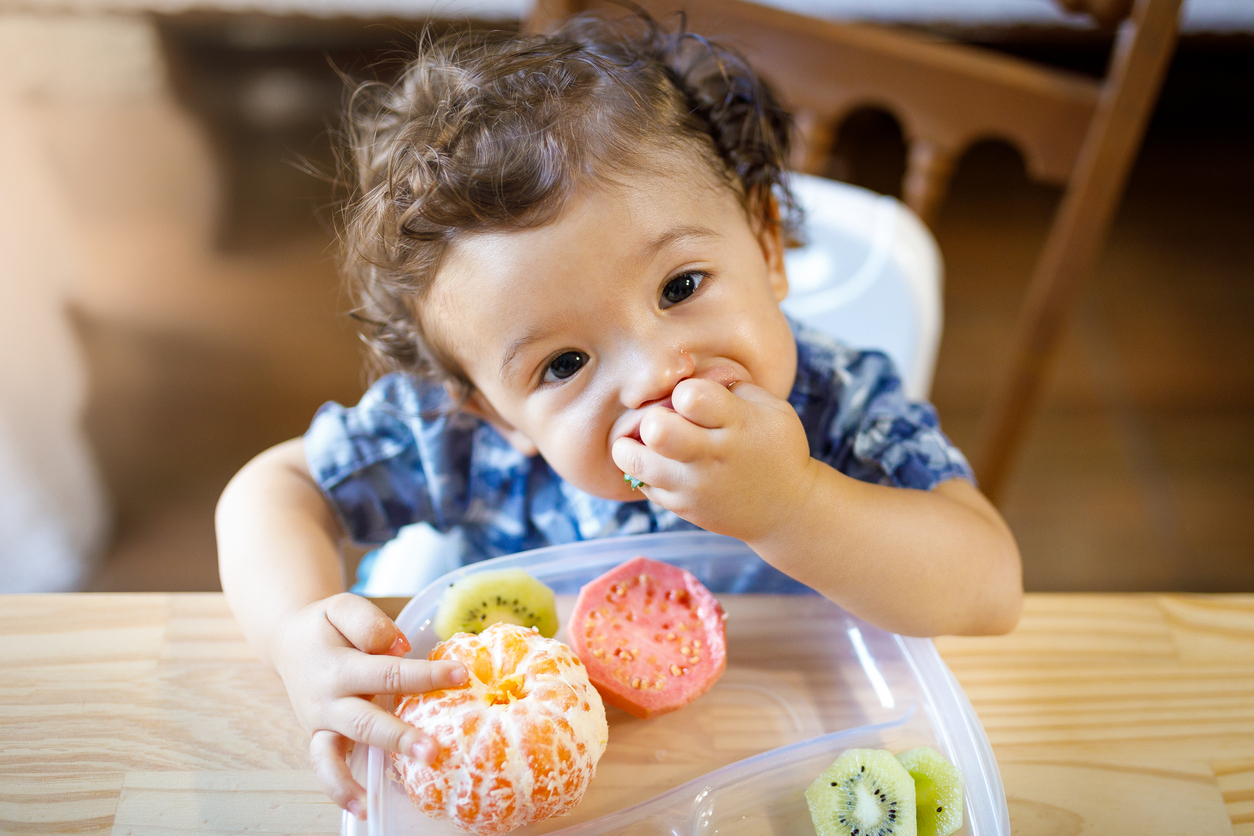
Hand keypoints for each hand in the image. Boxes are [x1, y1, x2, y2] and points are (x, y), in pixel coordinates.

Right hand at [272, 593, 466, 817]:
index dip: (425, 675)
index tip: (461, 676)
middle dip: (399, 737)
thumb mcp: (341, 607)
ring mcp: (321, 724)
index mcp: (337, 665)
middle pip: (366, 721)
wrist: (289, 643)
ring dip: (362, 776)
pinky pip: (326, 767)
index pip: (388, 671)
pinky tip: (362, 808)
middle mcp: (327, 699)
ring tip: (382, 795)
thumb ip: (369, 624)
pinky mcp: (320, 738)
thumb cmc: (326, 627)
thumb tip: (398, 648)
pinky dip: (339, 790)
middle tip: (433, 750)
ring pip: (338, 753)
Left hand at [611, 378, 818, 542]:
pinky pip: (643, 484)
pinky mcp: (683, 507)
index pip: (691, 396)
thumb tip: (689, 369)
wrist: (788, 509)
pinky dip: (643, 470)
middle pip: (657, 430)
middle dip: (651, 418)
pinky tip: (659, 462)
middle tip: (660, 420)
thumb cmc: (776, 448)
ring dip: (632, 445)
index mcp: (738, 424)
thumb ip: (731, 386)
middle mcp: (713, 456)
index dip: (684, 390)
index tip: (691, 399)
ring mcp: (695, 486)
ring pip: (638, 461)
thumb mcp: (771, 409)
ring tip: (644, 440)